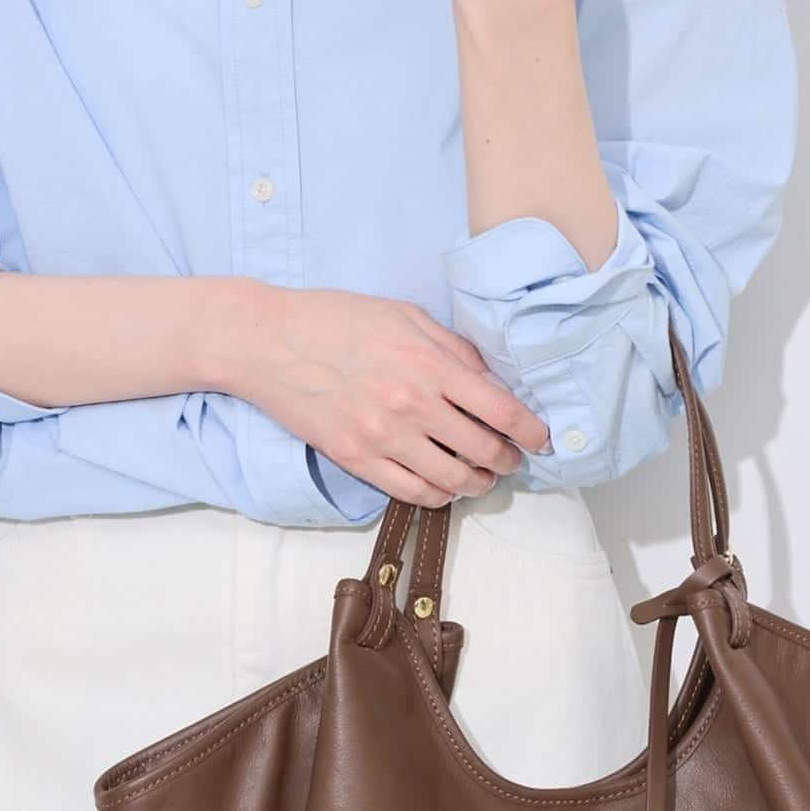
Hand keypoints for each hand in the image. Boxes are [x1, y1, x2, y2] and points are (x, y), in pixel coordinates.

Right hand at [216, 285, 549, 507]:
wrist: (268, 341)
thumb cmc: (337, 320)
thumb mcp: (404, 315)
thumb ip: (453, 349)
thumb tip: (491, 381)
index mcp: (428, 364)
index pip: (500, 410)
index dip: (531, 431)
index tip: (542, 440)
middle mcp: (411, 405)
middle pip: (483, 451)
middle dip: (507, 460)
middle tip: (512, 459)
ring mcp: (383, 437)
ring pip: (452, 481)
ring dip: (476, 484)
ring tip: (481, 477)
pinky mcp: (357, 459)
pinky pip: (413, 492)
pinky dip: (439, 495)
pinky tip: (444, 485)